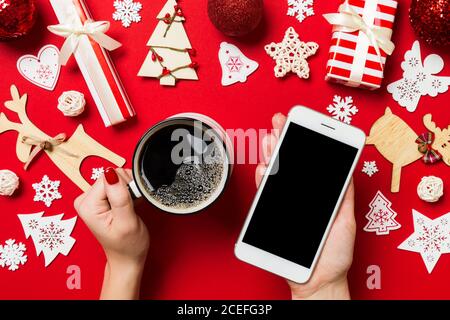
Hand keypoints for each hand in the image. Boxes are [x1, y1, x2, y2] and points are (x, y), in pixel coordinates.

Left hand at [74, 167, 148, 299]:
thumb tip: (111, 174)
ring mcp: (91, 199)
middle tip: (130, 207)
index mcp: (87, 205)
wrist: (127, 258)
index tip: (130, 202)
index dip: (125, 186)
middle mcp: (85, 200)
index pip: (108, 177)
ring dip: (128, 190)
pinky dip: (126, 192)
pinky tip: (127, 205)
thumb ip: (119, 197)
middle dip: (127, 188)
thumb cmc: (128, 245)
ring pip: (115, 178)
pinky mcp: (99, 198)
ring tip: (129, 208)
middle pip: (111, 176)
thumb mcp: (127, 222)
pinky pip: (116, 184)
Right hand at [255, 113, 354, 299]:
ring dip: (272, 153)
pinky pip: (265, 193)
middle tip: (281, 122)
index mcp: (317, 193)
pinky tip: (266, 165)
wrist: (319, 279)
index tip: (302, 124)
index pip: (308, 162)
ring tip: (273, 137)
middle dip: (283, 139)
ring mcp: (284, 203)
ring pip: (275, 173)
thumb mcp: (345, 218)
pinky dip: (263, 178)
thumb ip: (342, 194)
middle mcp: (298, 195)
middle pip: (289, 162)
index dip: (304, 141)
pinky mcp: (272, 214)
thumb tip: (347, 168)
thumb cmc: (334, 253)